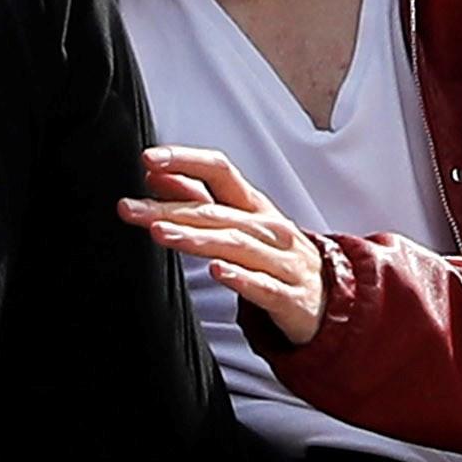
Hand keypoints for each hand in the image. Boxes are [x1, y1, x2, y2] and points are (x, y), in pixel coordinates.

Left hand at [123, 145, 328, 344]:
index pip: (220, 170)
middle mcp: (268, 228)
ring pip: (235, 245)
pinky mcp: (289, 297)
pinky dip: (240, 278)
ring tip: (159, 233)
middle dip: (169, 210)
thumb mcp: (241, 222)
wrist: (332, 301)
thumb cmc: (276, 257)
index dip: (185, 161)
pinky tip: (217, 272)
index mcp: (254, 205)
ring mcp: (281, 262)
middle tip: (129, 208)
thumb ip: (198, 198)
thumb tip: (155, 174)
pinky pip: (263, 286)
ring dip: (195, 239)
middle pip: (214, 212)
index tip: (149, 159)